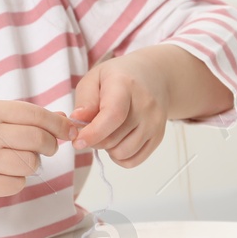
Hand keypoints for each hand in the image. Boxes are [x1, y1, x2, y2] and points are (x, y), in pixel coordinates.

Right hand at [0, 100, 75, 203]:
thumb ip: (20, 116)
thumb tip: (62, 120)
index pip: (36, 115)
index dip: (57, 124)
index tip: (67, 129)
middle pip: (38, 141)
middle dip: (49, 145)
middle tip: (45, 147)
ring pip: (30, 165)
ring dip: (30, 164)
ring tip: (16, 160)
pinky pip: (16, 185)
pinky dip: (16, 181)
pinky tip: (3, 174)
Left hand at [69, 50, 171, 167]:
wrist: (155, 76)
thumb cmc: (120, 77)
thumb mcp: (95, 77)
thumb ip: (85, 99)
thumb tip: (77, 120)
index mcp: (126, 85)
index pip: (113, 115)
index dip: (94, 133)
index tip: (78, 141)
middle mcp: (145, 105)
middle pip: (113, 139)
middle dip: (94, 140)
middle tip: (90, 128)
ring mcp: (155, 122)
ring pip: (122, 153)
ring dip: (107, 149)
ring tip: (107, 132)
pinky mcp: (158, 136)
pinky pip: (134, 161)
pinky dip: (120, 157)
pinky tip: (117, 142)